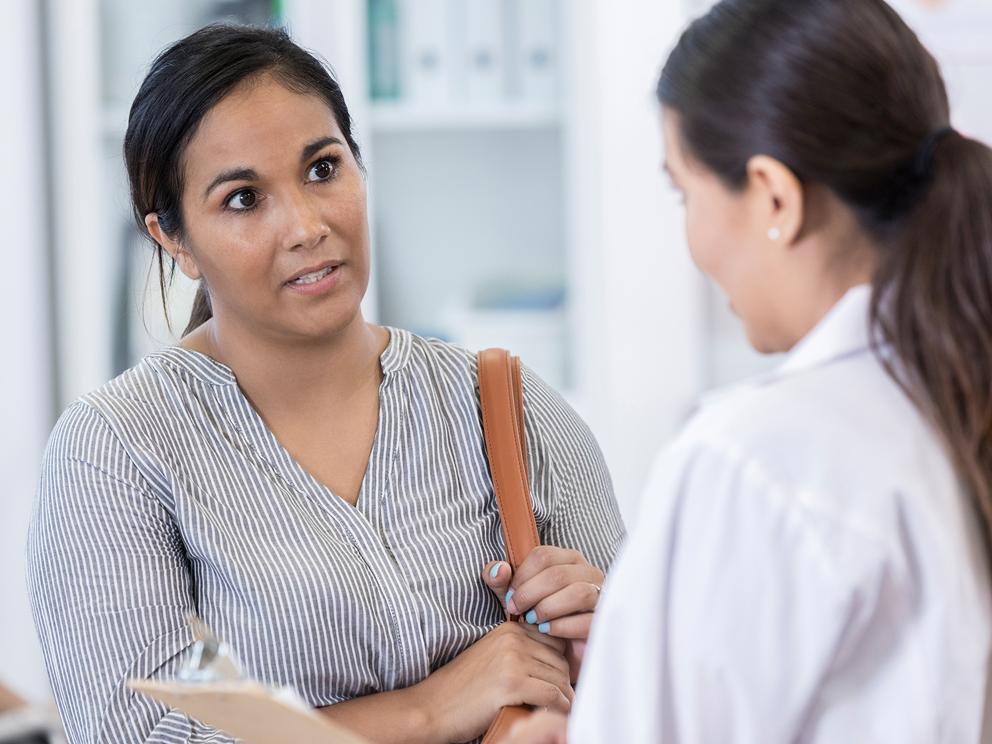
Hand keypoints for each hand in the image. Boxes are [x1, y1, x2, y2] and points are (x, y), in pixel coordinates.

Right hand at [410, 622, 572, 743]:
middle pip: (561, 658)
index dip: (561, 662)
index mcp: (508, 629)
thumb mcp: (493, 659)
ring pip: (560, 677)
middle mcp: (512, 638)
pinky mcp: (512, 682)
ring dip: (565, 696)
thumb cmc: (463, 690)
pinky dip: (560, 707)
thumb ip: (521, 653)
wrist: (433, 708)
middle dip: (564, 681)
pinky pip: (552, 695)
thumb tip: (559, 665)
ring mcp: (512, 658)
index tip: (561, 680)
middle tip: (564, 699)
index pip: (555, 640)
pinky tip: (557, 714)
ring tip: (562, 709)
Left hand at [483, 547, 603, 680]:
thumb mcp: (515, 599)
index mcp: (568, 560)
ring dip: (548, 607)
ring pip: (578, 592)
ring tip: (532, 621)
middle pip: (558, 574)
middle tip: (515, 610)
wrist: (560, 656)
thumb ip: (500, 582)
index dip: (521, 575)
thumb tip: (498, 569)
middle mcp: (588, 574)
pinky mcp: (605, 622)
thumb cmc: (540, 620)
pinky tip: (546, 632)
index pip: (544, 555)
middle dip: (530, 593)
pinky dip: (562, 626)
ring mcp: (601, 597)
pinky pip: (587, 620)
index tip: (508, 596)